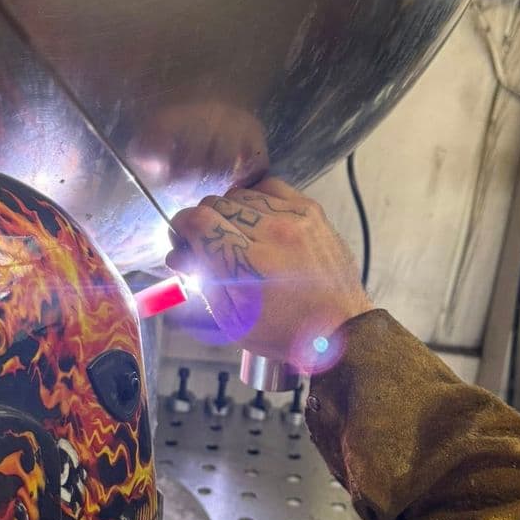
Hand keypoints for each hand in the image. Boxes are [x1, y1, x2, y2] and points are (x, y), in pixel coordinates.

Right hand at [167, 177, 371, 369]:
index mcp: (247, 266)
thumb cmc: (287, 333)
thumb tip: (179, 254)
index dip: (181, 228)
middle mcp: (271, 236)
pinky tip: (258, 219)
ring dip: (229, 211)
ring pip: (240, 193)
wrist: (341, 330)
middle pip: (215, 204)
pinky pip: (271, 187)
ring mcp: (294, 220)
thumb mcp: (234, 321)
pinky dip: (257, 199)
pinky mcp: (311, 212)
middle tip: (208, 242)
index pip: (198, 222)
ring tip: (236, 234)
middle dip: (203, 222)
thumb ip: (202, 281)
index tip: (184, 238)